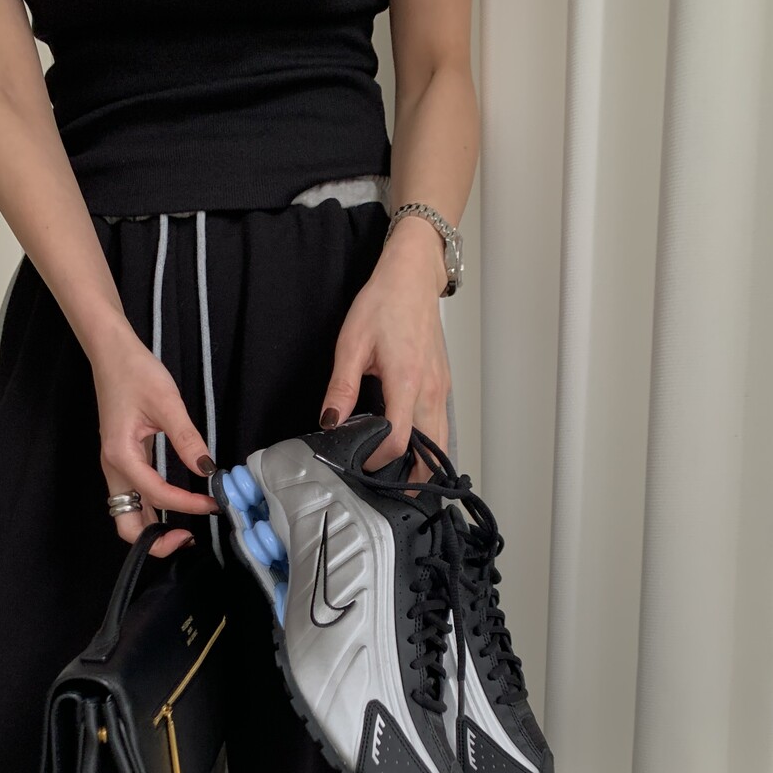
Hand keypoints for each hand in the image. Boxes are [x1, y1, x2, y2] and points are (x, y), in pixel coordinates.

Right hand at [91, 320, 218, 555]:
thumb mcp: (167, 403)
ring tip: (186, 529)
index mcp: (121, 455)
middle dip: (154, 540)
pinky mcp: (123, 462)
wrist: (111, 353)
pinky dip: (152, 512)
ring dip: (154, 530)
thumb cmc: (135, 372)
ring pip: (128, 516)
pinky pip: (134, 499)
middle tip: (188, 537)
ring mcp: (116, 467)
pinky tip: (176, 508)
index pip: (156, 494)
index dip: (187, 504)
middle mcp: (114, 467)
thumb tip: (208, 469)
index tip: (214, 503)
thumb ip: (188, 439)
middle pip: (126, 524)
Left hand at [320, 215, 451, 475]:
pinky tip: (408, 448)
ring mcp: (440, 389)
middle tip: (390, 494)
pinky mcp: (441, 386)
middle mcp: (431, 391)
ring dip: (424, 465)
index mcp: (407, 381)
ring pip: (441, 442)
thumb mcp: (351, 343)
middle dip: (413, 478)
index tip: (359, 464)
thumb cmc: (385, 303)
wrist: (412, 278)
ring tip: (399, 479)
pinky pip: (440, 426)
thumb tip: (330, 423)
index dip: (378, 460)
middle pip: (431, 452)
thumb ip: (341, 388)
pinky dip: (428, 445)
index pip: (398, 439)